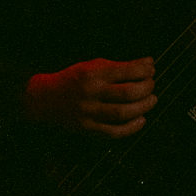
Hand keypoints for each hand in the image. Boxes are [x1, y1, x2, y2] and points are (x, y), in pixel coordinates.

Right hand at [22, 57, 156, 136]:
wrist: (43, 99)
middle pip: (128, 92)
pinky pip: (114, 132)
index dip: (145, 70)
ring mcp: (89, 112)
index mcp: (93, 73)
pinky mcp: (87, 128)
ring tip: (152, 100)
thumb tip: (149, 64)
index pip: (127, 71)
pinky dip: (131, 128)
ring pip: (123, 112)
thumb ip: (119, 66)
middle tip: (152, 85)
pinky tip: (141, 120)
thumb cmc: (73, 79)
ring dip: (143, 106)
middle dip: (146, 88)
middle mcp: (91, 92)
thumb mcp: (92, 66)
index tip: (152, 69)